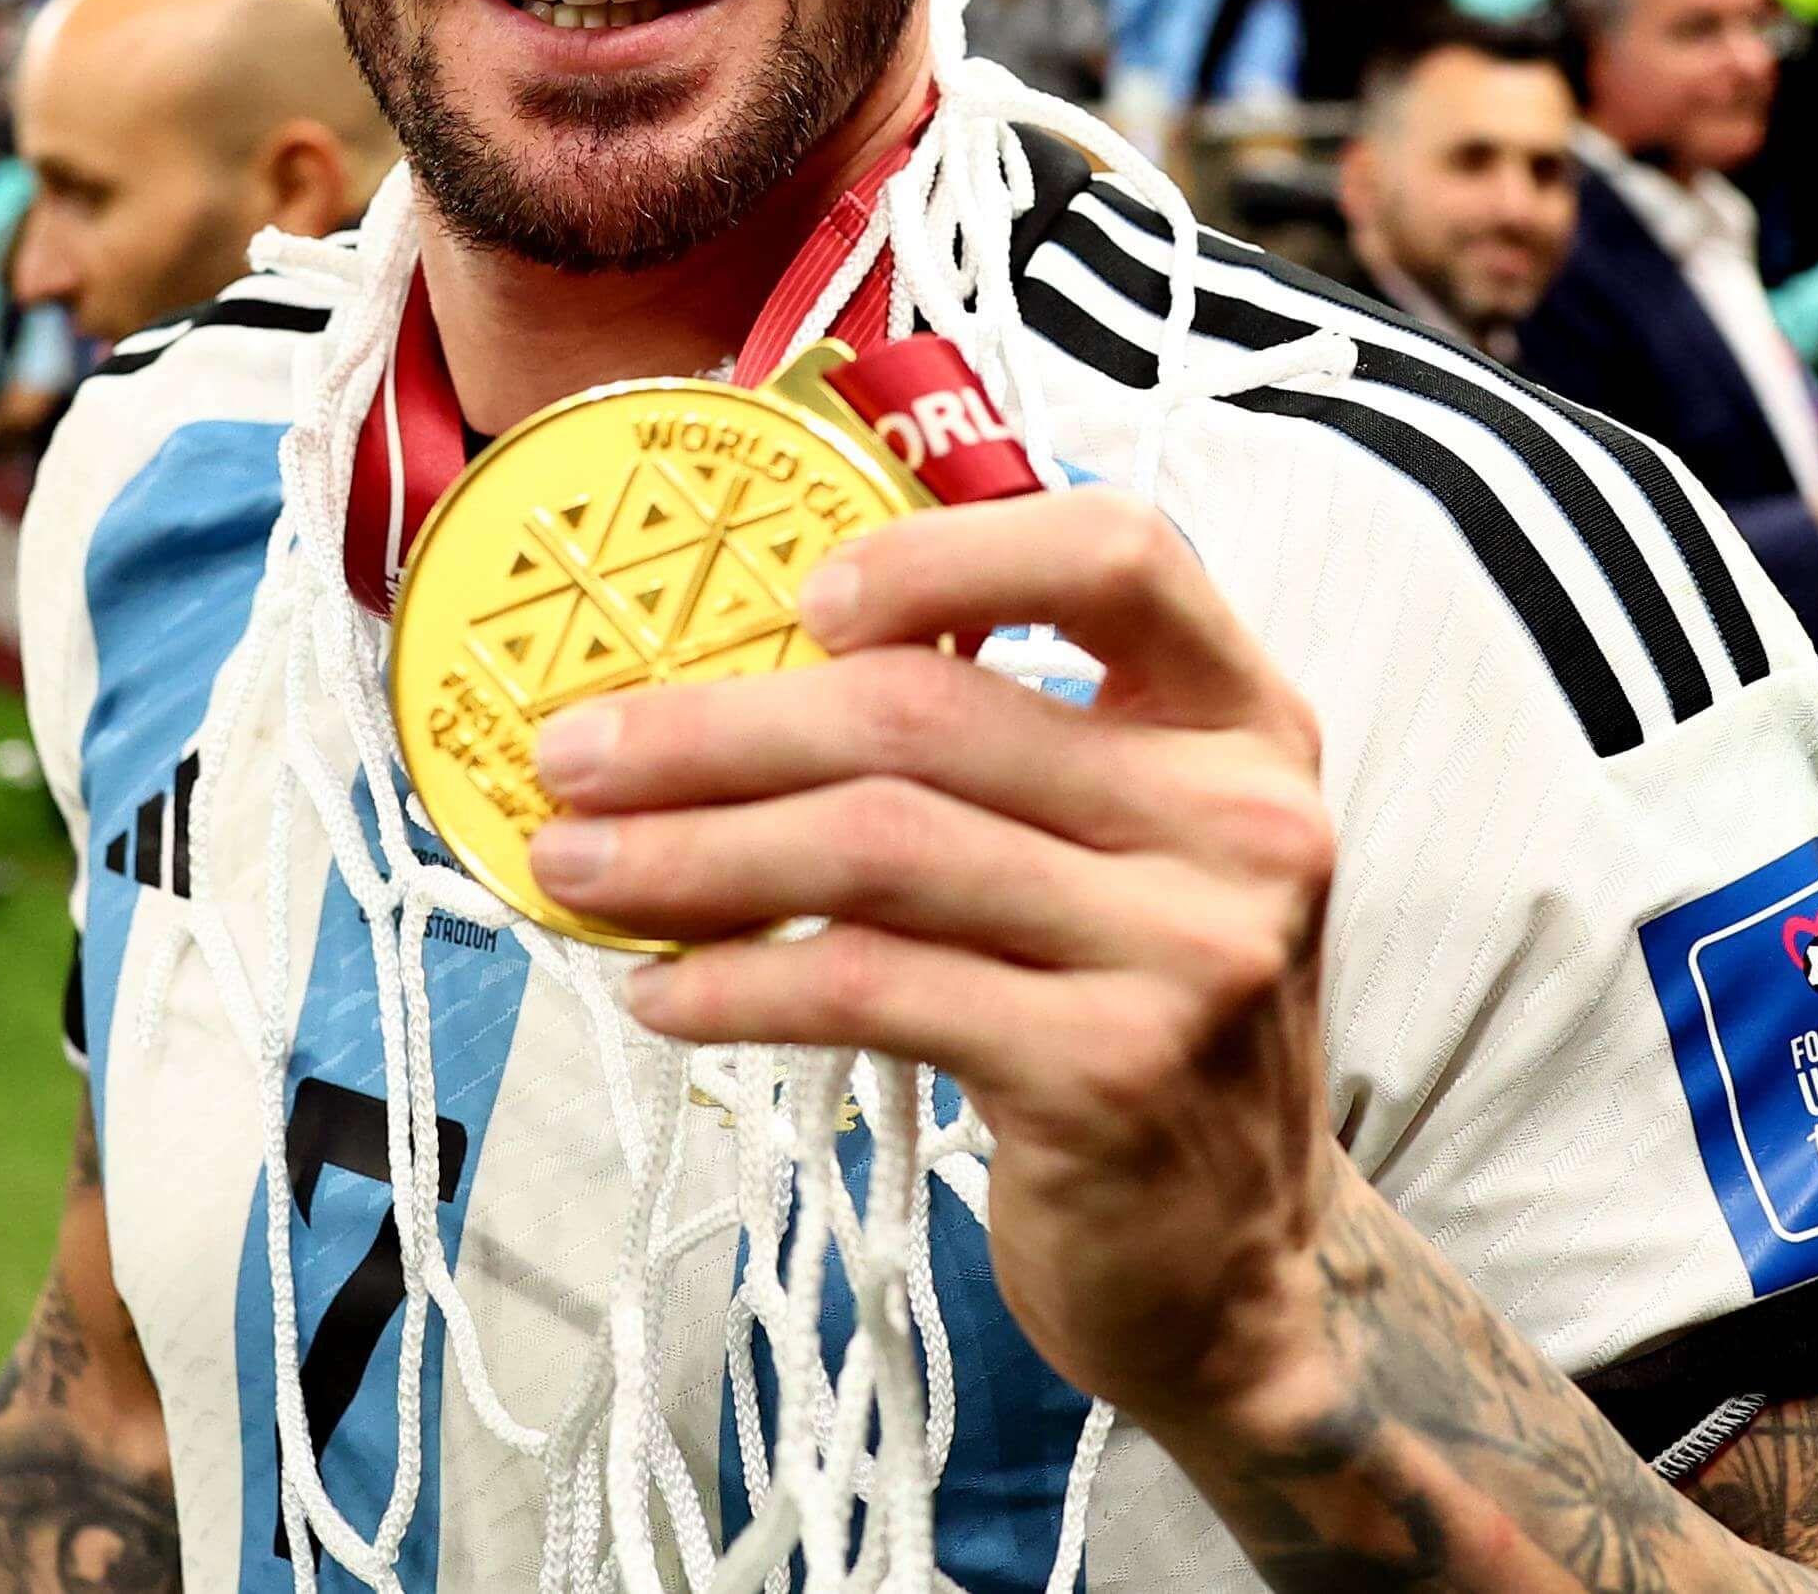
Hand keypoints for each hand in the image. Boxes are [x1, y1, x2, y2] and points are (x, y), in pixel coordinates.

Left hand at [528, 488, 1336, 1437]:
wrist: (1231, 1264)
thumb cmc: (1128, 1014)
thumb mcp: (1124, 849)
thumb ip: (1003, 747)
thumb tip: (726, 681)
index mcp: (1243, 718)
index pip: (1118, 553)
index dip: (949, 553)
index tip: (800, 599)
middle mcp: (1240, 817)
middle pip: (928, 715)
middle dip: (715, 728)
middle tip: (573, 751)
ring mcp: (1188, 948)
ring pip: (879, 848)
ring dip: (692, 853)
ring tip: (575, 866)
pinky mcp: (1109, 1071)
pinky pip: (872, 988)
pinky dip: (739, 982)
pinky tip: (660, 990)